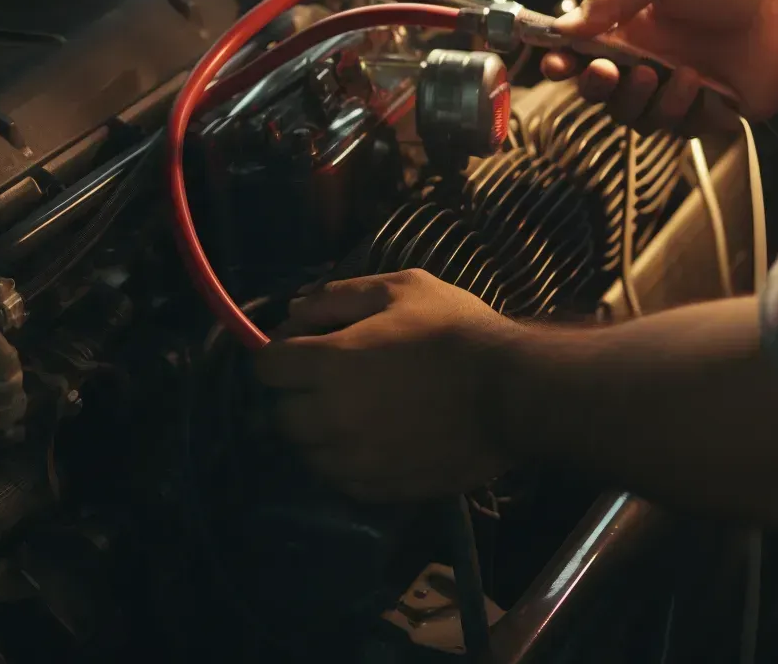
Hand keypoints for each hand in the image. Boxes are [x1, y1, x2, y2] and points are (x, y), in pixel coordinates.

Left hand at [254, 269, 515, 501]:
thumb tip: (293, 310)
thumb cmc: (454, 330)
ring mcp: (354, 459)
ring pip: (306, 451)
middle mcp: (330, 417)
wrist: (511, 391)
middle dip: (293, 393)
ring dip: (315, 431)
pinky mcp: (379, 488)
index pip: (266, 367)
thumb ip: (338, 296)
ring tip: (348, 410)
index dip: (278, 353)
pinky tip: (369, 439)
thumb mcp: (398, 288)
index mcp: (329, 364)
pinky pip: (338, 478)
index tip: (299, 347)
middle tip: (324, 379)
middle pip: (279, 414)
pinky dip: (342, 460)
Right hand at [542, 0, 777, 127]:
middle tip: (602, 71)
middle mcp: (650, 57)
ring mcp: (675, 86)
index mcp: (634, 23)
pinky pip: (671, 126)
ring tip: (655, 73)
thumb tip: (565, 25)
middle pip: (600, 90)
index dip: (563, 60)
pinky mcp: (703, 111)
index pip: (583, 49)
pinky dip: (677, 106)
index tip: (552, 63)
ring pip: (630, 114)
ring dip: (635, 97)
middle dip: (592, 85)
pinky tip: (695, 81)